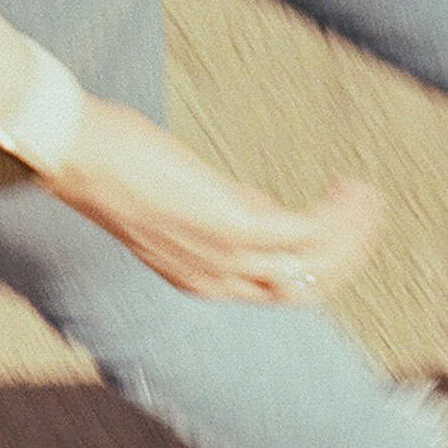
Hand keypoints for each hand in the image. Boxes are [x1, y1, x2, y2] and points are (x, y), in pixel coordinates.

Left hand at [46, 97, 380, 304]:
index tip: (332, 221)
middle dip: (347, 254)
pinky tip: (347, 187)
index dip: (313, 261)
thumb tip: (259, 206)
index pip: (276, 291)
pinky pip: (307, 231)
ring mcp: (226, 257)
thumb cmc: (115, 165)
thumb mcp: (175, 201)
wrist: (80, 156)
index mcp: (200, 280)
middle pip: (306, 288)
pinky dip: (337, 213)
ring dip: (353, 233)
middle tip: (367, 213)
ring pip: (315, 266)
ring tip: (368, 198)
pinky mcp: (236, 224)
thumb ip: (218, 210)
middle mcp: (216, 280)